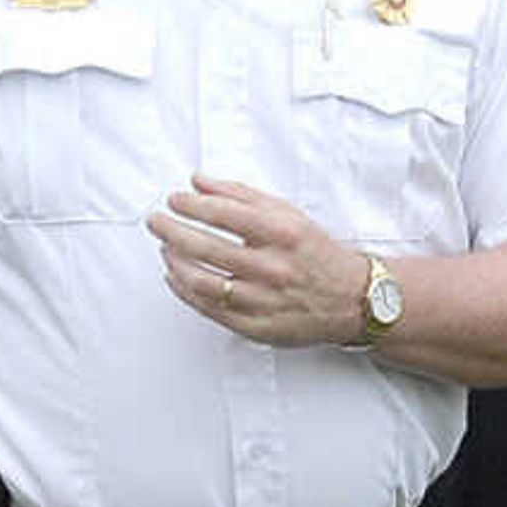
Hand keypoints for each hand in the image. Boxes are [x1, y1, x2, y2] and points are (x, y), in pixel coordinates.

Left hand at [149, 175, 370, 345]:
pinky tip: (175, 277)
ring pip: (202, 281)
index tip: (174, 200)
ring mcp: (263, 300)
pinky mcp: (256, 326)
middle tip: (156, 222)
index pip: (223, 214)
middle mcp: (272, 268)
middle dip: (172, 231)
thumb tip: (198, 181)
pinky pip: (209, 309)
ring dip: (175, 262)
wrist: (351, 299)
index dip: (191, 205)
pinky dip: (185, 291)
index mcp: (282, 234)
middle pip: (206, 247)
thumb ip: (242, 195)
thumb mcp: (288, 214)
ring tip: (165, 249)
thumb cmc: (315, 253)